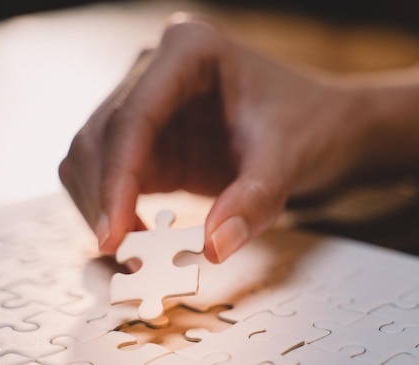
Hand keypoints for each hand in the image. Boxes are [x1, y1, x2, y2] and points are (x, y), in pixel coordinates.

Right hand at [58, 17, 367, 262]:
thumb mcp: (289, 159)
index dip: (116, 179)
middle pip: (99, 136)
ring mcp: (152, 104)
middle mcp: (159, 70)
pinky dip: (119, 211)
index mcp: (190, 51)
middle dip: (105, 200)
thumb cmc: (311, 125)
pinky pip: (114, 176)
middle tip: (128, 259)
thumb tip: (212, 248)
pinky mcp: (154, 139)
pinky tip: (142, 241)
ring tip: (137, 256)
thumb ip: (253, 201)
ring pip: (94, 158)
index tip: (113, 235)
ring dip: (104, 208)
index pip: (132, 116)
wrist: (324, 126)